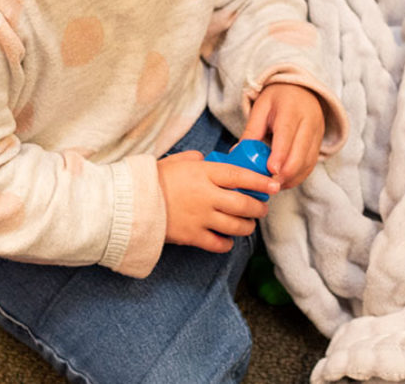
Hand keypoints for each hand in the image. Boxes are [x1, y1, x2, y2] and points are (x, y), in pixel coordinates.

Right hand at [157, 151, 277, 252]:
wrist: (130, 203)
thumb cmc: (152, 179)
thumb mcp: (175, 160)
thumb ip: (195, 159)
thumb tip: (205, 159)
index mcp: (203, 173)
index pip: (240, 176)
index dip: (261, 181)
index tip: (274, 184)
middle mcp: (206, 196)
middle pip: (244, 204)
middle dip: (258, 207)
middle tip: (262, 208)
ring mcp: (200, 218)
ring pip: (236, 226)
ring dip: (247, 226)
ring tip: (249, 224)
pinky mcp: (192, 237)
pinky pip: (219, 244)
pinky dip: (227, 243)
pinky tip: (227, 239)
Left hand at [241, 83, 324, 189]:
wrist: (302, 90)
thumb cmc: (278, 98)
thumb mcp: (261, 108)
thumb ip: (251, 131)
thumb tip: (237, 153)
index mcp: (291, 110)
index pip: (287, 135)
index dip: (280, 155)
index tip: (271, 171)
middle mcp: (309, 122)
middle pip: (300, 153)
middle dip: (285, 173)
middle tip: (268, 184)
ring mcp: (317, 134)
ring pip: (308, 162)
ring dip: (292, 177)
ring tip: (274, 186)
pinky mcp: (319, 144)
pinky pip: (311, 164)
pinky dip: (298, 176)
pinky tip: (284, 181)